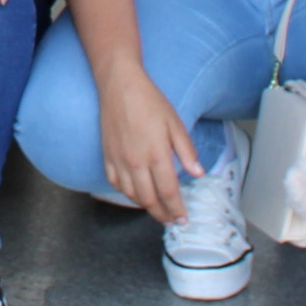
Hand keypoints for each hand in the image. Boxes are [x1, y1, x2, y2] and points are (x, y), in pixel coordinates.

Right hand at [97, 59, 204, 225]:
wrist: (119, 85)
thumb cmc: (149, 101)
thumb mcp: (175, 123)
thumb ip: (186, 151)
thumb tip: (198, 173)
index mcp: (157, 155)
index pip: (169, 192)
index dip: (177, 210)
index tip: (182, 219)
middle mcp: (136, 163)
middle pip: (149, 200)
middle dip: (162, 214)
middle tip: (171, 220)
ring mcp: (119, 160)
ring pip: (131, 195)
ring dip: (145, 206)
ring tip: (156, 208)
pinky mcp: (107, 155)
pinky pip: (115, 183)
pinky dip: (126, 193)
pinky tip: (135, 192)